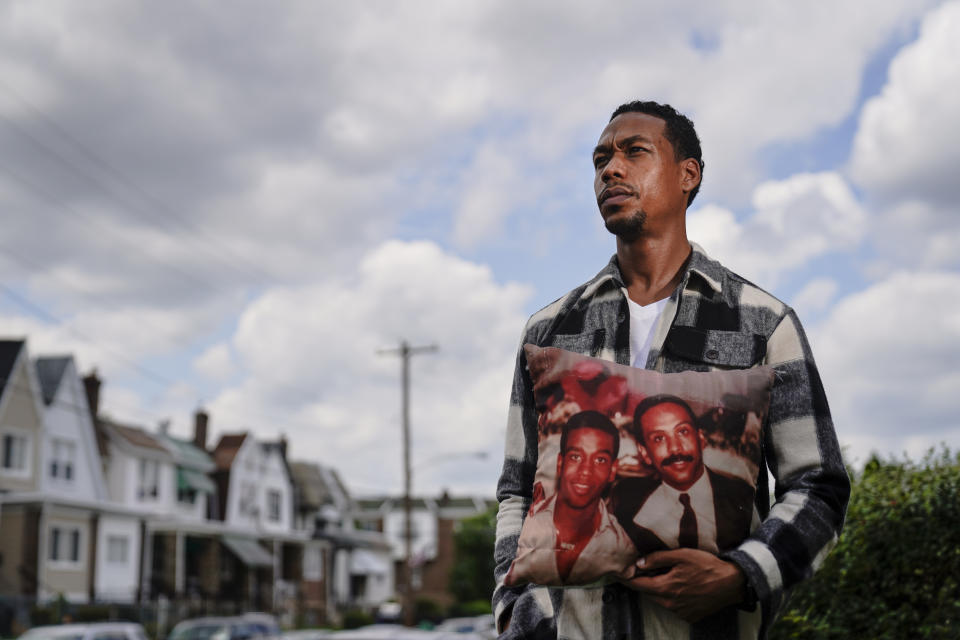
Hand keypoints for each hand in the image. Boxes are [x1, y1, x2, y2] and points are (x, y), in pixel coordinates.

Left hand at [618, 549, 745, 622]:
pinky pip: (674, 607)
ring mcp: (681, 613)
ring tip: (666, 576)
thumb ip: (658, 559)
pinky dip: (672, 597)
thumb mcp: (681, 555)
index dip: (627, 579)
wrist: (732, 583)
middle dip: (644, 582)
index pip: (639, 585)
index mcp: (666, 588)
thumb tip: (639, 564)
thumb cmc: (707, 566)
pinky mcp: (690, 617)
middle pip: (649, 593)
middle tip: (642, 570)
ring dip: (659, 589)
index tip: (618, 574)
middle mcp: (671, 604)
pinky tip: (681, 586)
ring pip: (661, 600)